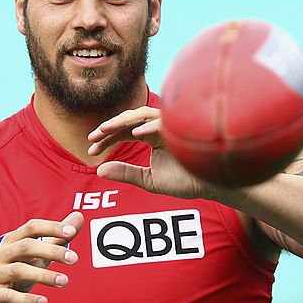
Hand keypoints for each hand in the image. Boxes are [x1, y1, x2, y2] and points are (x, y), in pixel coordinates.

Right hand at [0, 212, 84, 302]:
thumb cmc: (14, 274)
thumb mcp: (35, 256)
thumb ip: (56, 238)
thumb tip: (79, 217)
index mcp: (11, 241)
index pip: (31, 227)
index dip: (51, 227)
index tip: (72, 232)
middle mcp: (0, 254)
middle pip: (26, 247)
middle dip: (51, 251)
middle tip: (74, 259)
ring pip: (19, 271)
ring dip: (44, 275)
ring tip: (64, 281)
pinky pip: (9, 296)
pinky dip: (27, 300)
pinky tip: (44, 302)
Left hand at [88, 107, 231, 201]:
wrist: (212, 187)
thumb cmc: (185, 181)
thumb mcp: (148, 180)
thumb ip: (126, 174)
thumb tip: (100, 170)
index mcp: (151, 136)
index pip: (124, 132)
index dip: (106, 140)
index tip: (90, 150)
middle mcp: (159, 127)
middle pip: (129, 120)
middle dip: (109, 128)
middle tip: (92, 137)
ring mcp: (171, 125)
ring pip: (142, 115)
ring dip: (123, 121)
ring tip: (105, 130)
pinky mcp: (182, 127)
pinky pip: (163, 123)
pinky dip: (149, 127)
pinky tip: (135, 135)